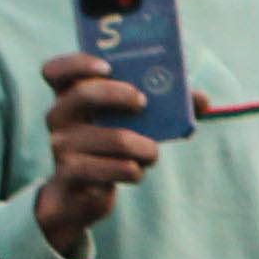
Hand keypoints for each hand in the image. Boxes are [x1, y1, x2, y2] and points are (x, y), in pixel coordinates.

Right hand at [30, 52, 155, 247]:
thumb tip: (203, 101)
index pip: (55, 70)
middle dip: (120, 94)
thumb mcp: (134, 123)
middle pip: (83, 94)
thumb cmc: (112, 147)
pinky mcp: (71, 174)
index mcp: (69, 96)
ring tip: (151, 152)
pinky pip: (114, 168)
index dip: (78, 63)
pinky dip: (134, 170)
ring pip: (113, 138)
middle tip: (143, 102)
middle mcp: (58, 117)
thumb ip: (166, 105)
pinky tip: (136, 171)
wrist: (82, 195)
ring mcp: (61, 146)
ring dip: (144, 147)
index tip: (107, 66)